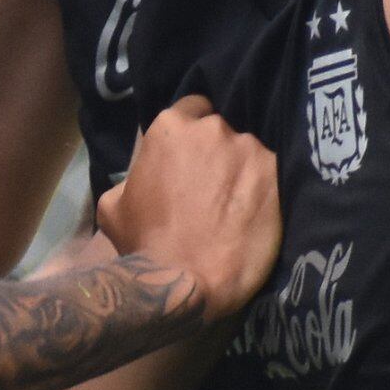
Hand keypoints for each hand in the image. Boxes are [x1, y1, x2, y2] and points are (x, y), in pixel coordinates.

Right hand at [101, 101, 278, 320]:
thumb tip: (141, 176)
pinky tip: (253, 216)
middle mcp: (213, 128)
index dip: (192, 131)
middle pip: (222, 131)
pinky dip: (263, 191)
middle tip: (212, 186)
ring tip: (236, 206)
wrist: (187, 281)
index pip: (192, 107)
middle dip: (218, 152)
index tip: (193, 156)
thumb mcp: (113, 206)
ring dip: (242, 172)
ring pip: (248, 153)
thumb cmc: (145, 243)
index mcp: (171, 128)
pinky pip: (270, 176)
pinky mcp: (276, 175)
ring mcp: (249, 149)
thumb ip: (131, 176)